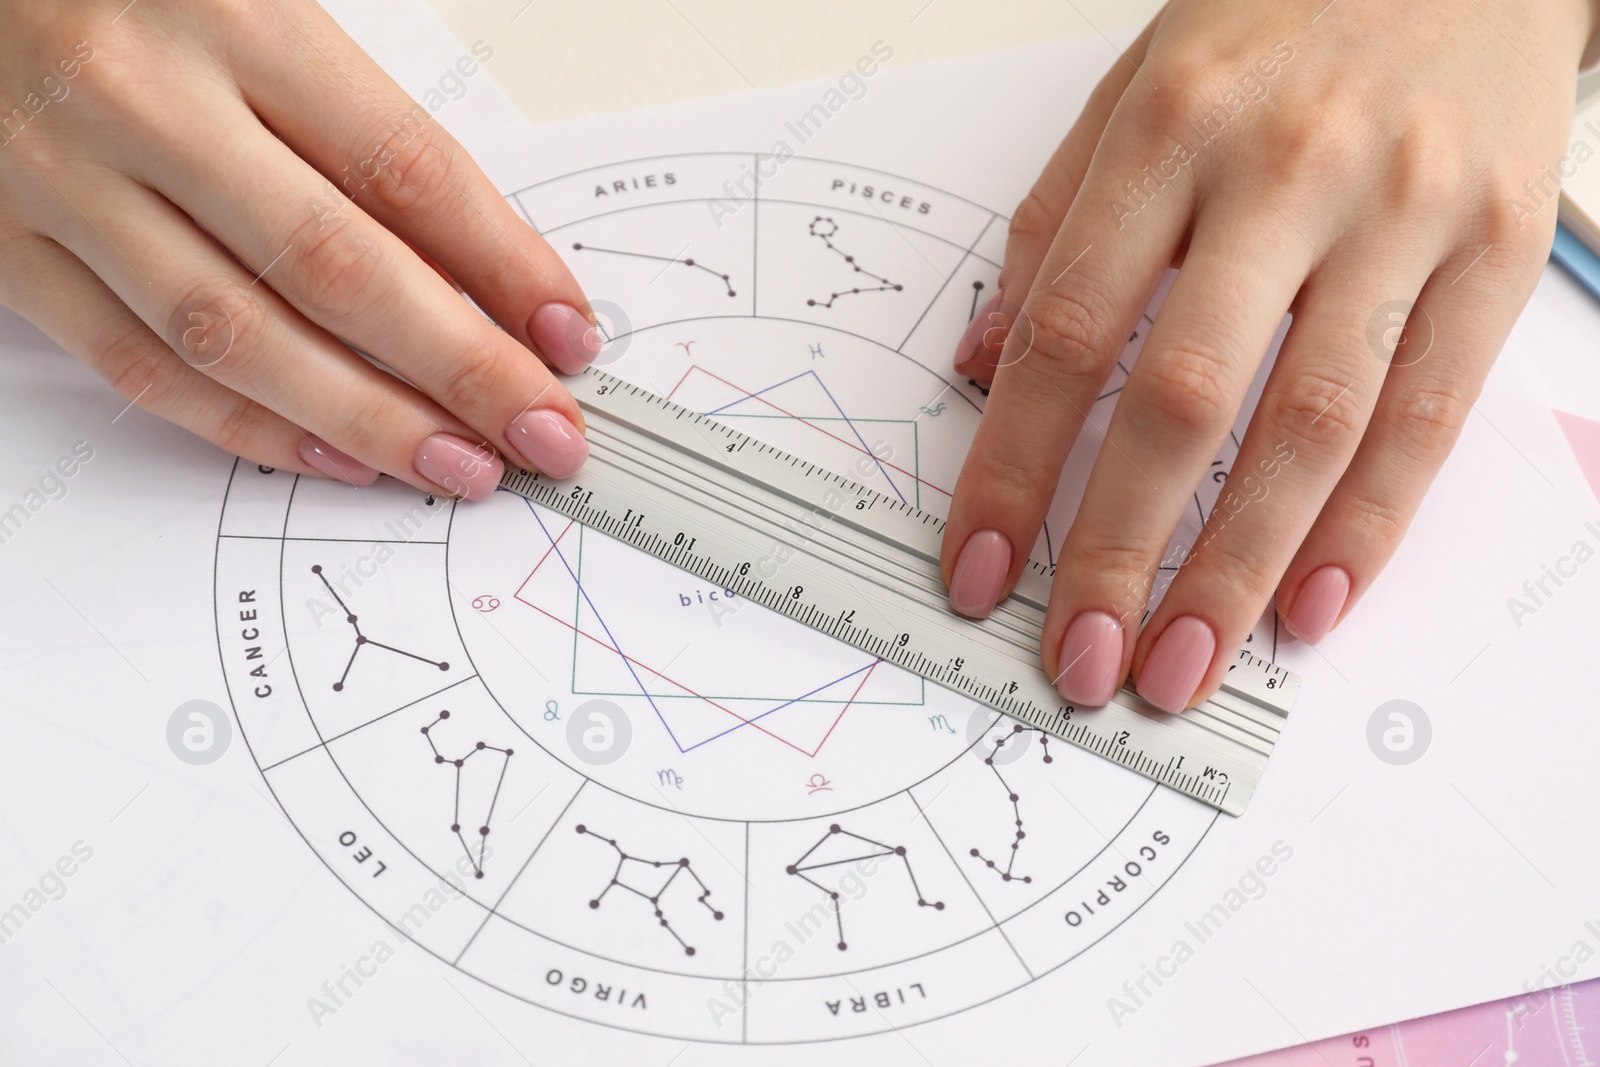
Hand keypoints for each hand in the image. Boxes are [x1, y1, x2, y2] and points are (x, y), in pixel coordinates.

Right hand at [0, 0, 595, 500]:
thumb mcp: (260, 16)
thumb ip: (361, 133)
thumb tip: (483, 274)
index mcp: (235, 21)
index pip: (405, 168)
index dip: (503, 265)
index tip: (567, 334)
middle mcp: (145, 103)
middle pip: (337, 267)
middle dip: (461, 369)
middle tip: (540, 431)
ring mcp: (64, 183)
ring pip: (239, 336)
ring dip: (367, 420)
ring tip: (458, 465)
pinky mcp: (10, 252)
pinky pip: (141, 366)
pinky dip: (249, 427)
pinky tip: (337, 457)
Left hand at [941, 0, 1596, 710]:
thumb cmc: (1280, 24)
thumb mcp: (1135, 89)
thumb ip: (1054, 229)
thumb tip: (985, 370)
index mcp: (1172, 132)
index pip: (1069, 331)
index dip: (1012, 468)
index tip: (976, 570)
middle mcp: (1287, 173)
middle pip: (1185, 398)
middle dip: (1119, 550)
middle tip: (1080, 661)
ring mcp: (1404, 214)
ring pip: (1311, 427)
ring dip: (1237, 571)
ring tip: (1180, 667)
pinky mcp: (1499, 251)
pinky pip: (1428, 414)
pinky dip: (1367, 526)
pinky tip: (1306, 608)